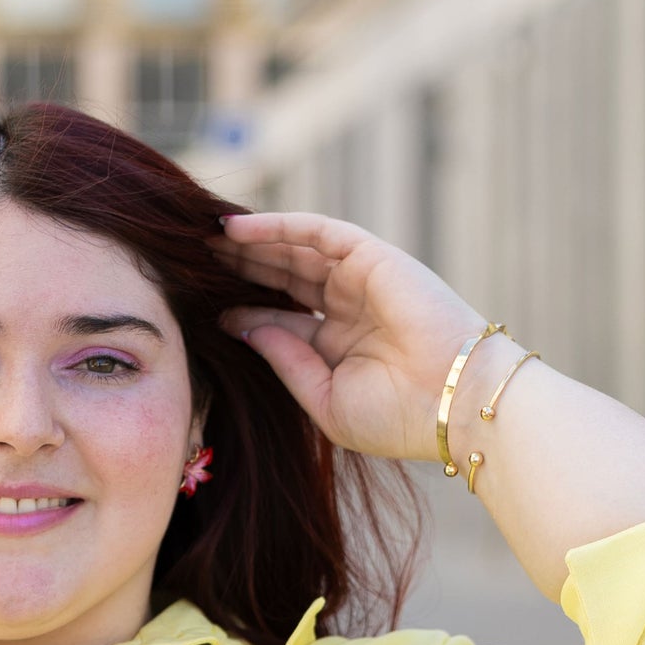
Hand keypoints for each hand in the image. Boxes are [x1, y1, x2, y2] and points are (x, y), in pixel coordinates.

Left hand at [216, 212, 486, 463]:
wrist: (451, 405)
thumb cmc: (396, 418)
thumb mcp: (324, 399)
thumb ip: (285, 361)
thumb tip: (242, 327)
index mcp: (341, 346)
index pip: (281, 319)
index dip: (243, 310)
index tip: (201, 307)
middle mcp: (350, 309)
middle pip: (284, 278)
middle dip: (241, 268)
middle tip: (193, 261)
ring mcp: (363, 281)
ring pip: (295, 251)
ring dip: (252, 243)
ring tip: (205, 239)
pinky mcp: (373, 258)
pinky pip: (317, 233)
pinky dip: (277, 227)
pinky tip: (237, 229)